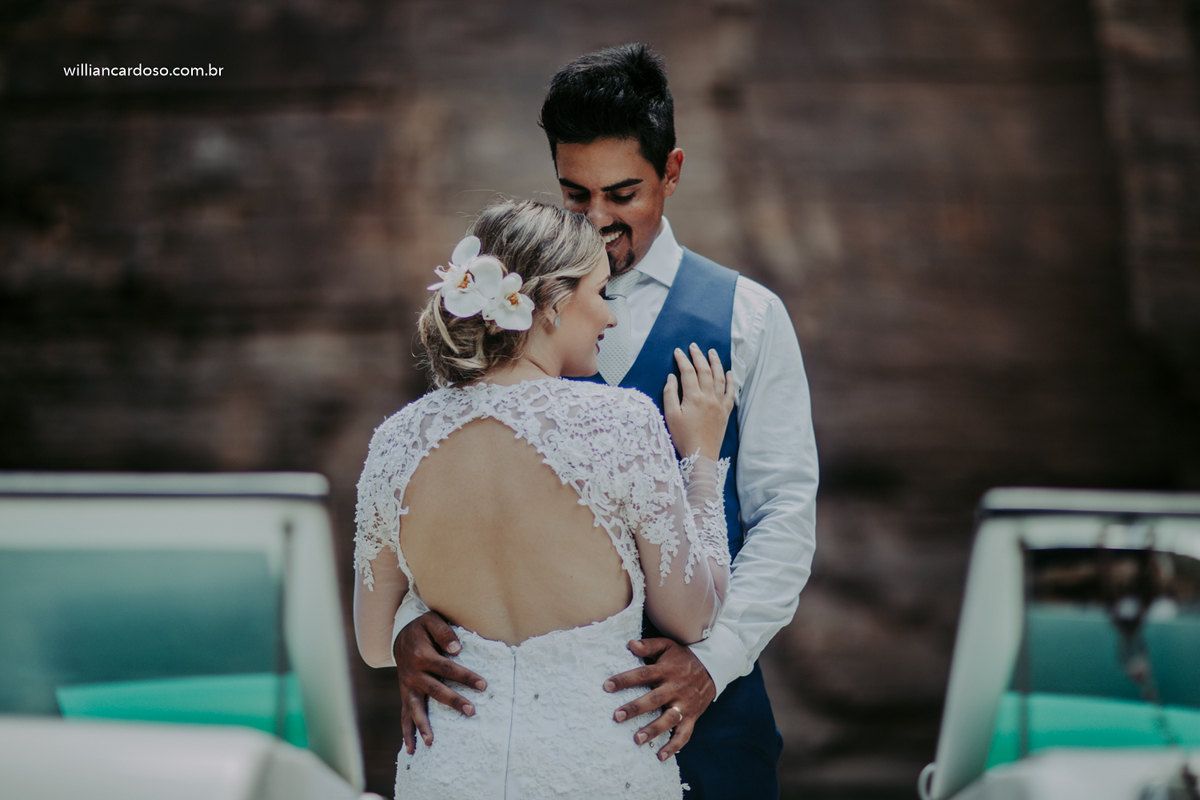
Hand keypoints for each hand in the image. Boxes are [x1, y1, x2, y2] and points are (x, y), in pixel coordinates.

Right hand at [395, 611, 487, 753]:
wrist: (400, 635)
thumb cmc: (421, 628)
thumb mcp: (431, 620)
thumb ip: (444, 632)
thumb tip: (457, 649)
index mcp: (422, 656)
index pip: (448, 668)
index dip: (465, 676)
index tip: (483, 685)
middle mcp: (413, 674)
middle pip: (435, 690)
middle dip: (453, 701)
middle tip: (472, 711)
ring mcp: (408, 686)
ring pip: (416, 708)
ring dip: (423, 725)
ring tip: (431, 742)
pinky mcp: (406, 694)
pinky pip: (405, 715)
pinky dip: (407, 732)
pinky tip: (411, 749)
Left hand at [603, 637, 715, 759]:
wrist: (713, 667)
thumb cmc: (683, 657)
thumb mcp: (667, 645)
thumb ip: (648, 645)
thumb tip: (630, 644)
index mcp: (666, 670)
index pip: (643, 674)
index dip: (625, 680)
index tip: (607, 686)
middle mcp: (675, 688)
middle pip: (654, 699)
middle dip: (636, 708)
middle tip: (617, 716)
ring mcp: (684, 704)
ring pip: (669, 718)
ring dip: (654, 729)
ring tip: (637, 739)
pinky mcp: (692, 716)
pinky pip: (684, 734)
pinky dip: (674, 746)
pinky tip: (660, 756)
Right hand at [663, 343, 734, 460]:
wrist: (701, 455)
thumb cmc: (683, 437)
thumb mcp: (670, 416)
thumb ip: (670, 394)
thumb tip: (672, 377)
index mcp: (693, 397)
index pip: (688, 372)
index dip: (682, 360)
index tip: (678, 352)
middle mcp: (709, 397)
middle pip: (704, 371)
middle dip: (698, 356)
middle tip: (693, 346)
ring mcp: (719, 404)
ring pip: (719, 378)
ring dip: (715, 363)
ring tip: (711, 352)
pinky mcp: (725, 412)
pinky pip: (730, 392)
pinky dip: (730, 381)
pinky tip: (728, 373)